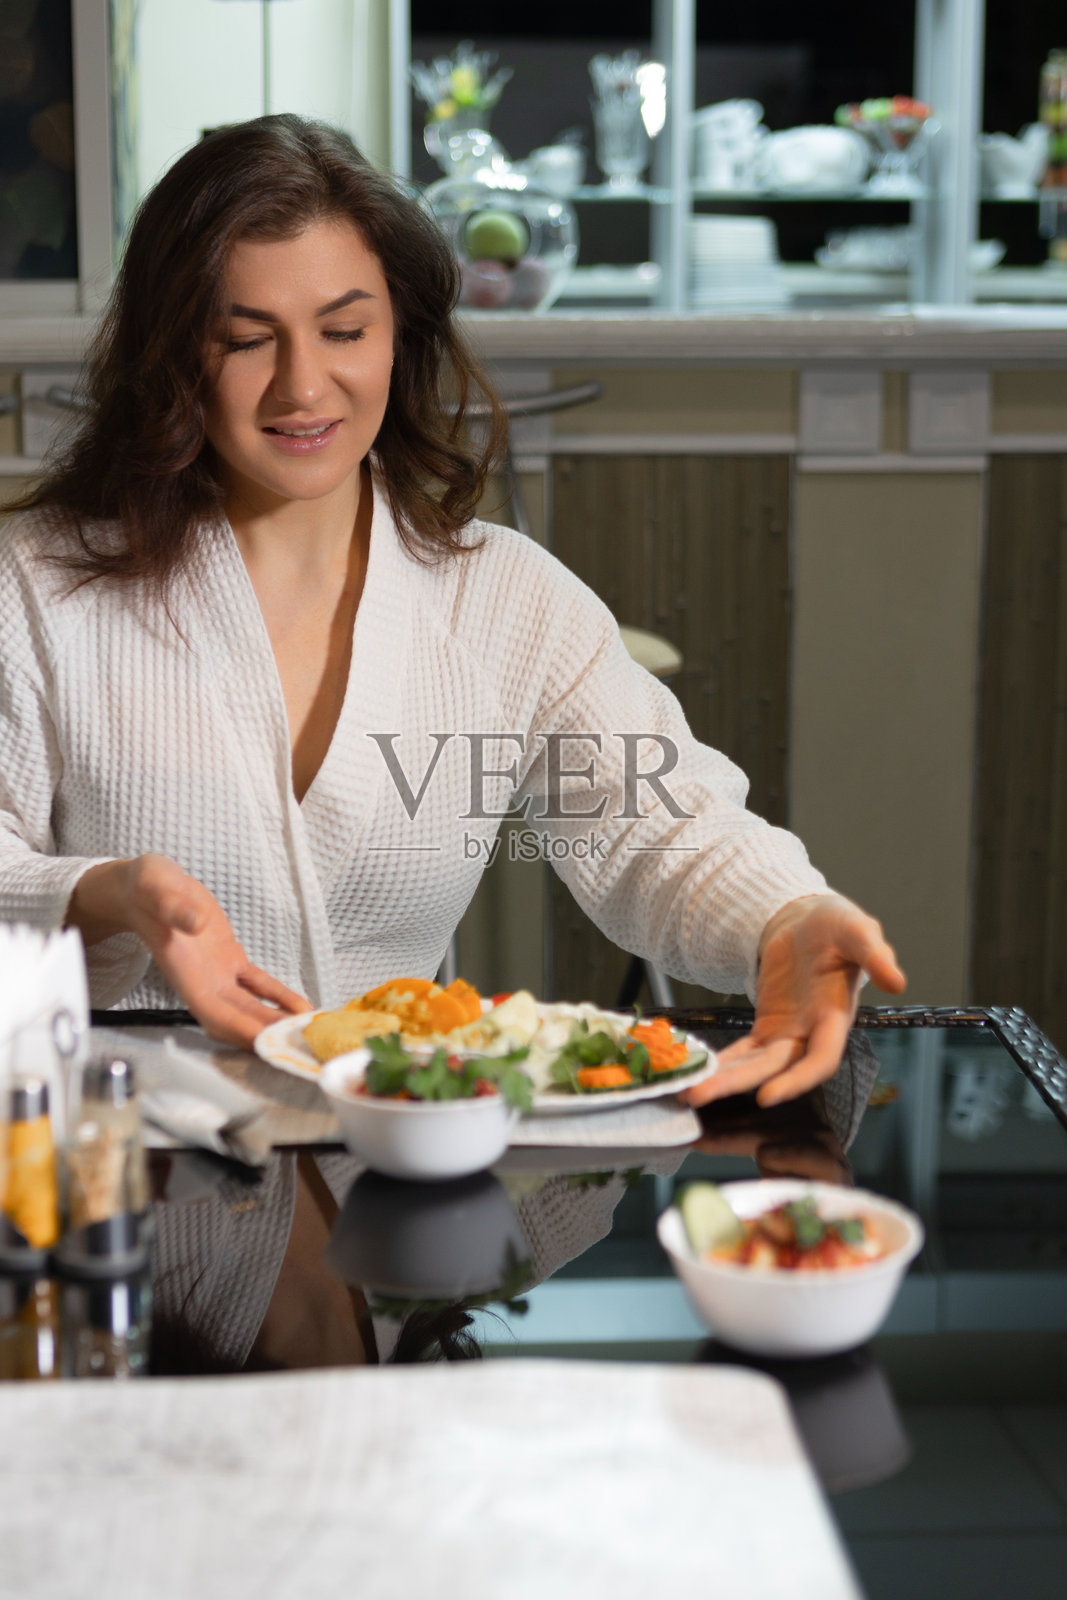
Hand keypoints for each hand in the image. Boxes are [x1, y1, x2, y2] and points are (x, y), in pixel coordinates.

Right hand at [68, 853, 309, 1047]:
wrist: (145, 888)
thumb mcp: (157, 888)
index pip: (215, 1013)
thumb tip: (195, 922)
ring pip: (250, 1007)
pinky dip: (279, 997)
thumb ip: (175, 907)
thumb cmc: (147, 889)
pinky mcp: (229, 959)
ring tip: (309, 1030)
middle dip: (267, 1034)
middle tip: (301, 1043)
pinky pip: (257, 985)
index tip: (268, 1043)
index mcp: (185, 972)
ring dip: (277, 1020)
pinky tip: (300, 1006)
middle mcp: (202, 980)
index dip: (241, 1031)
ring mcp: (217, 972)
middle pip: (238, 1021)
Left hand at [680, 893, 904, 1109]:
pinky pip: (744, 1050)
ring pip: (756, 1066)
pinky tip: (697, 1071)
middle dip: (739, 1085)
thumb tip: (897, 980)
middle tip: (700, 1095)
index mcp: (835, 1016)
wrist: (812, 921)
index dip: (797, 1080)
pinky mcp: (768, 1024)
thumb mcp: (858, 930)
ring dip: (725, 1079)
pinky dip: (724, 1062)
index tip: (767, 1095)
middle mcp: (811, 1032)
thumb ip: (875, 954)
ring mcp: (787, 1032)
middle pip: (776, 1070)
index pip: (820, 1060)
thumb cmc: (838, 927)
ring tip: (689, 1091)